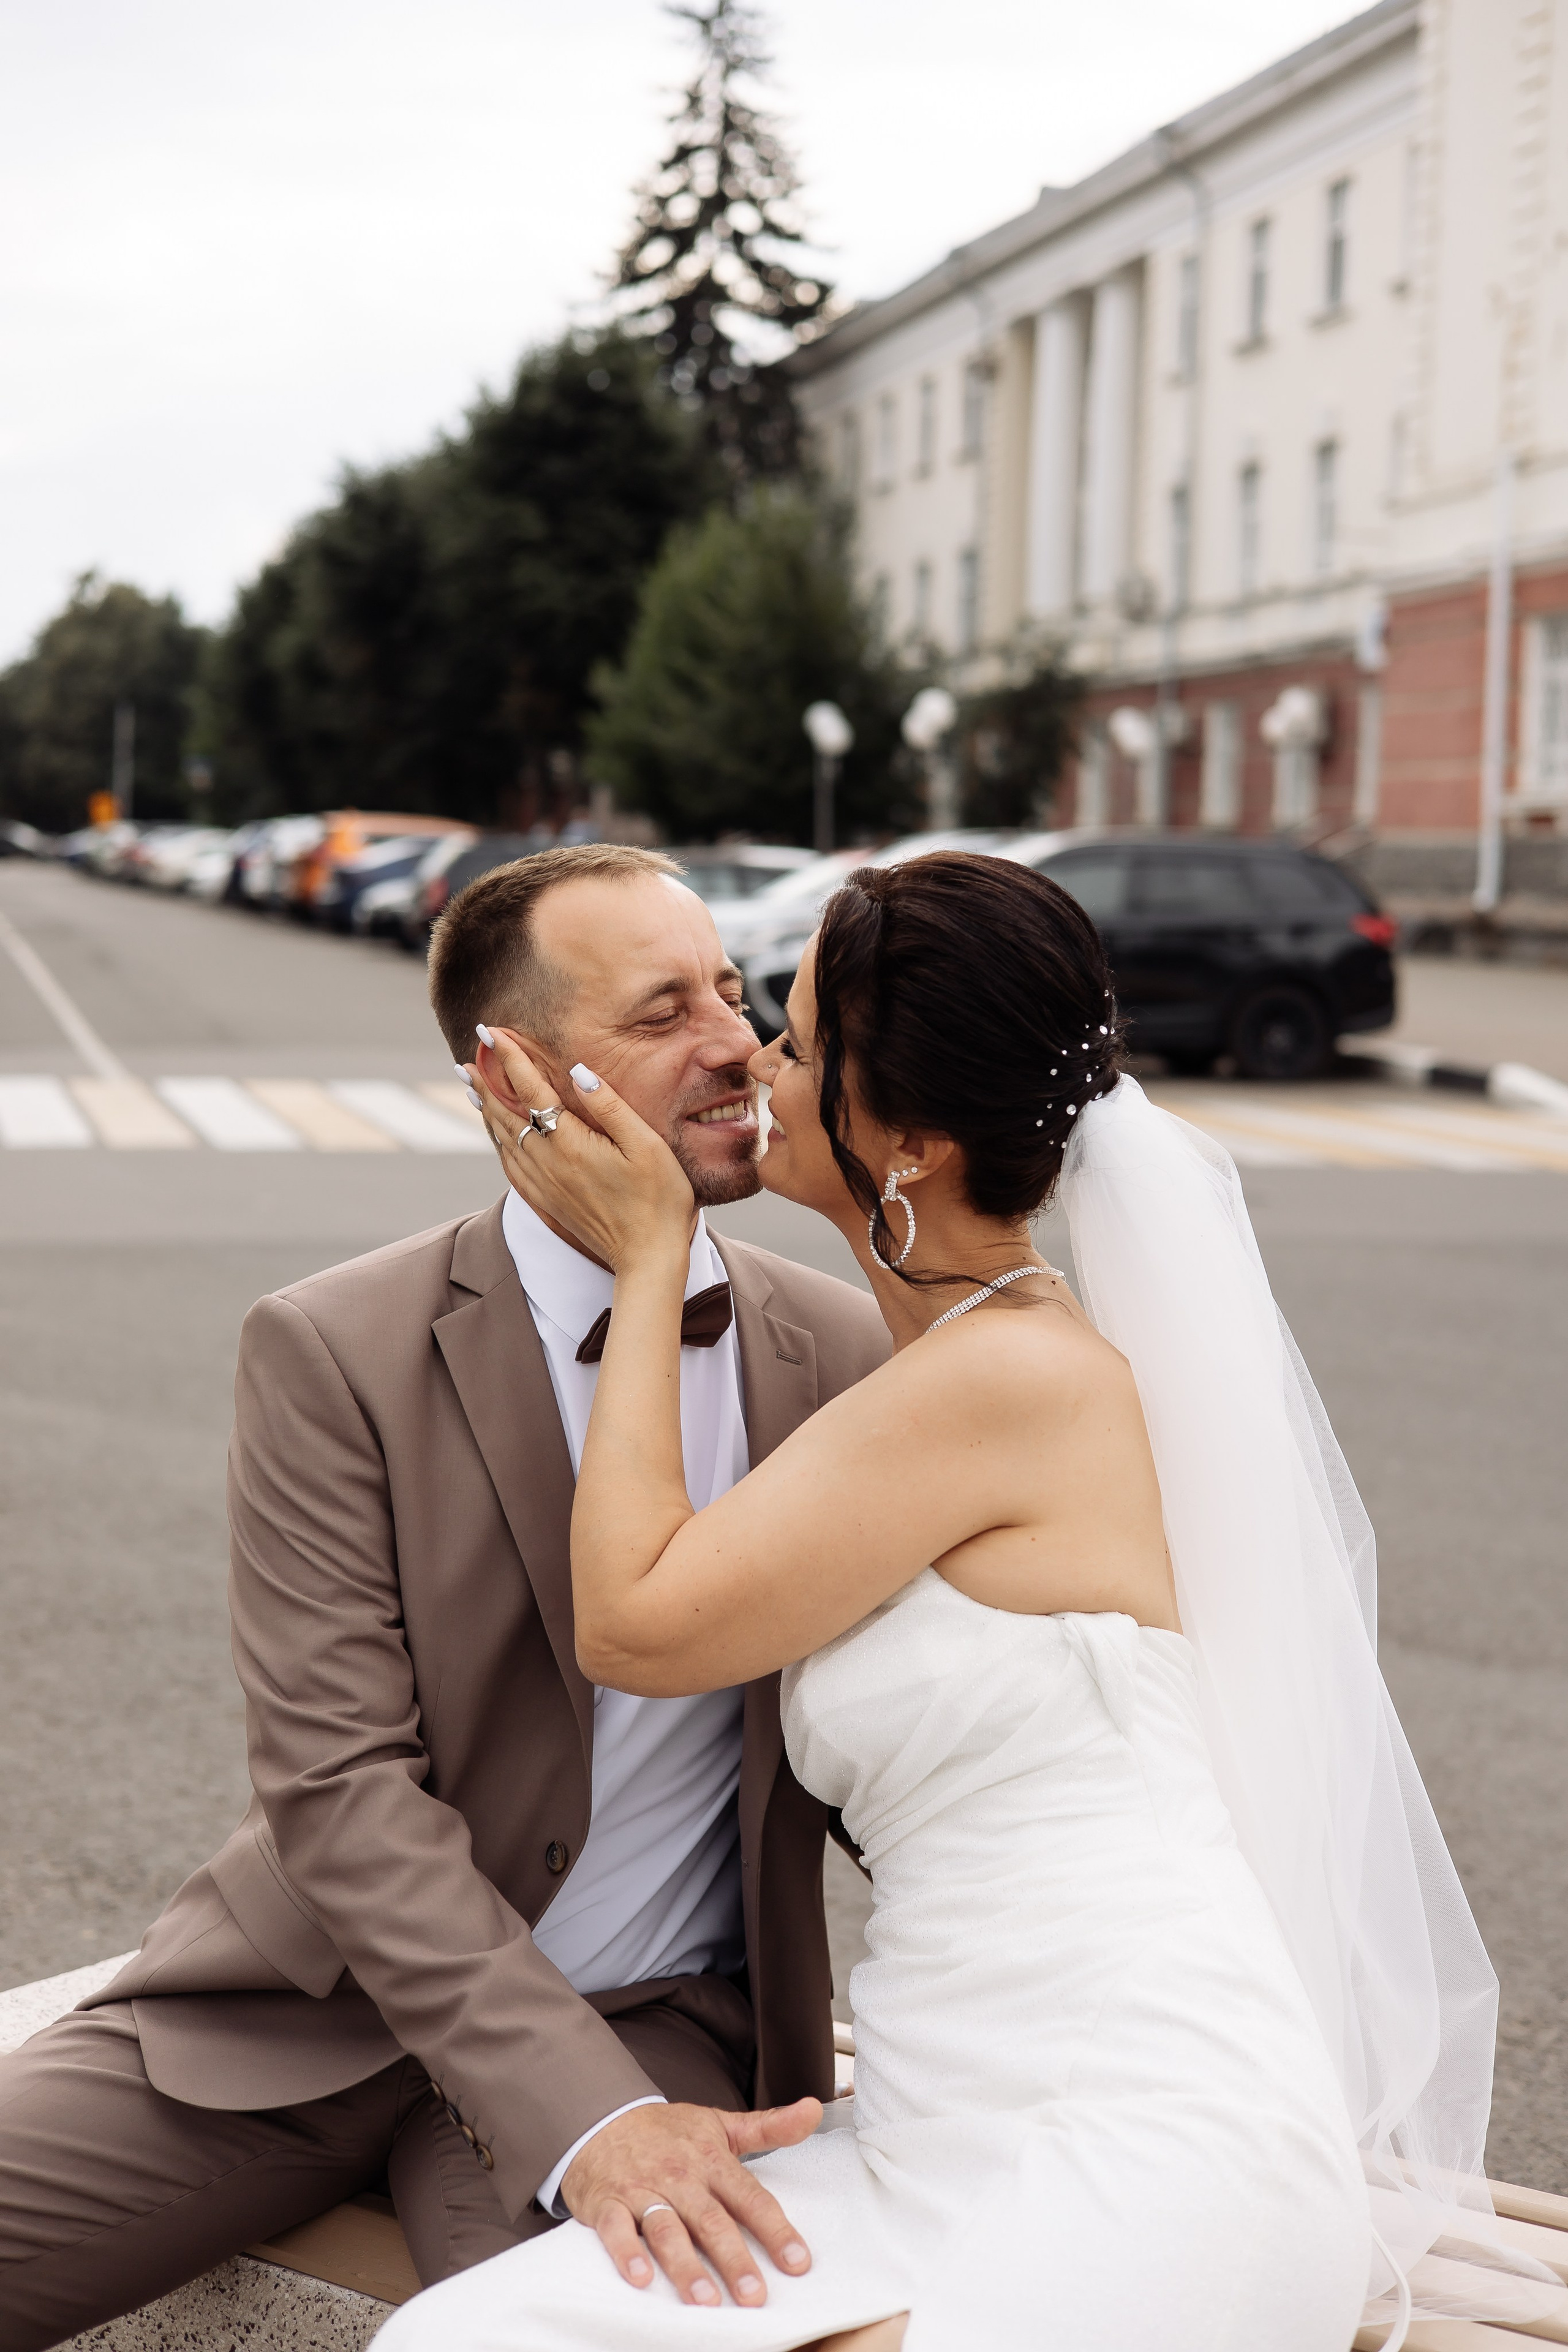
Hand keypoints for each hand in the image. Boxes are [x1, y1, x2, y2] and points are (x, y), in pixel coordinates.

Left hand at [466, 1030, 693, 1272]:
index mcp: (570, 1143)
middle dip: (486, 1082)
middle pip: (506, 1114)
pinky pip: (511, 1166)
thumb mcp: (645, 1145)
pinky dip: (498, 1143)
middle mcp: (548, 1163)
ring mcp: (545, 1185)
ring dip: (487, 1110)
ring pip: (504, 1139)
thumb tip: (578, 1071)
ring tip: (472, 1089)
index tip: (491, 1031)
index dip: (510, 1058)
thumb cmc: (659, 1198)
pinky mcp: (547, 1201)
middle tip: (467, 1058)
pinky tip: (497, 1136)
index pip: (531, 1090)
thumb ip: (610, 1106)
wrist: (647, 1257)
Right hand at [561, 2096, 820, 2305]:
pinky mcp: (608, 2204)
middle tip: (754, 2296)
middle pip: (711, 2221)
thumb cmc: (668, 2133)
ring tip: (705, 2299)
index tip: (798, 2262)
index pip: (750, 2198)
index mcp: (711, 2161)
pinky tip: (640, 2278)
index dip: (775, 2230)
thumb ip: (770, 2126)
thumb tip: (814, 2110)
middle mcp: (680, 2178)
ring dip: (686, 2266)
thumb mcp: (720, 2125)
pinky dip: (627, 2252)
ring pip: (667, 2230)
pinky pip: (616, 2229)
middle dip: (734, 2259)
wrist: (602, 2118)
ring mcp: (643, 2190)